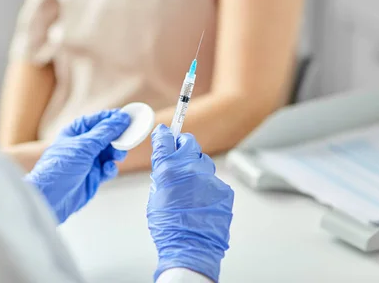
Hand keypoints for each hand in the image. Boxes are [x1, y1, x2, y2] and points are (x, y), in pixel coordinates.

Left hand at [24, 109, 129, 223]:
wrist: (51, 198)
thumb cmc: (58, 168)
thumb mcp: (84, 146)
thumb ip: (105, 132)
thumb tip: (121, 119)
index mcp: (76, 132)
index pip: (98, 120)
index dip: (113, 118)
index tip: (128, 117)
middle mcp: (83, 145)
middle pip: (107, 136)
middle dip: (117, 138)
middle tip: (127, 140)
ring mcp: (88, 161)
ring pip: (110, 153)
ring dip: (116, 153)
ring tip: (118, 156)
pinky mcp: (93, 176)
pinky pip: (108, 168)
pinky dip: (111, 168)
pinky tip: (108, 169)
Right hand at [147, 125, 233, 281]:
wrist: (191, 247)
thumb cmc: (169, 228)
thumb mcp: (155, 197)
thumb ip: (162, 177)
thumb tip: (166, 167)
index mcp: (168, 170)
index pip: (165, 140)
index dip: (163, 134)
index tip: (164, 132)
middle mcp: (190, 168)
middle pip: (189, 142)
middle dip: (183, 144)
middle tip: (179, 150)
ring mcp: (209, 178)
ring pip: (203, 161)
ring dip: (196, 166)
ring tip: (190, 184)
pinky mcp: (223, 188)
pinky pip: (213, 180)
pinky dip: (207, 186)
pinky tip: (201, 200)